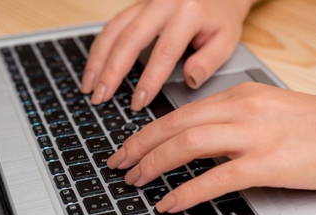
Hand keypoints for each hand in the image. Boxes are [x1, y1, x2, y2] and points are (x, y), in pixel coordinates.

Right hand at [82, 0, 256, 109]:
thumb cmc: (220, 18)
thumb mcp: (226, 39)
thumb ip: (209, 61)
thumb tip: (189, 80)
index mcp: (188, 12)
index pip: (164, 52)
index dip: (149, 80)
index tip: (137, 102)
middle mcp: (162, 3)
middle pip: (129, 39)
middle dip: (112, 71)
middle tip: (101, 97)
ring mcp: (146, 2)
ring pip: (114, 30)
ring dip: (98, 60)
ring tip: (89, 87)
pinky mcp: (136, 5)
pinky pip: (112, 25)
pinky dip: (100, 48)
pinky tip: (93, 67)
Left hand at [107, 82, 315, 212]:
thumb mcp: (268, 112)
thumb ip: (235, 123)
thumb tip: (203, 143)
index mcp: (239, 97)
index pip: (180, 113)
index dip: (149, 132)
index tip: (131, 146)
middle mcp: (240, 110)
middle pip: (174, 125)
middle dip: (139, 147)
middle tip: (119, 165)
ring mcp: (253, 135)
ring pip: (187, 145)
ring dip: (154, 165)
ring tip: (136, 181)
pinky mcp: (268, 163)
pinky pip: (215, 178)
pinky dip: (187, 191)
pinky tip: (170, 202)